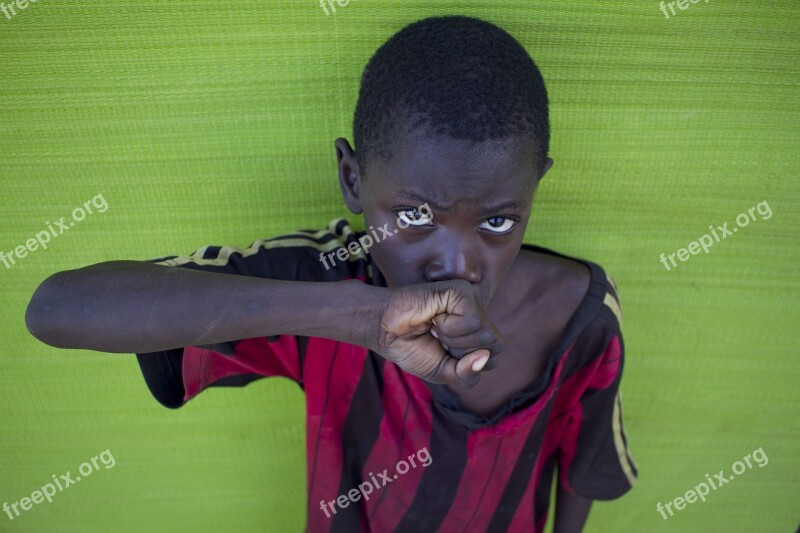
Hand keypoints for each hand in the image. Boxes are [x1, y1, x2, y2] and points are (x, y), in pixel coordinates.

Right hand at [371, 279, 501, 387]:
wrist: (382, 329)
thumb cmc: (409, 346)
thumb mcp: (443, 372)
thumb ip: (467, 374)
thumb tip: (484, 357)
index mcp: (476, 333)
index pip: (494, 358)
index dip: (467, 365)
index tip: (443, 352)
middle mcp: (478, 315)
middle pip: (495, 347)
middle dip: (463, 353)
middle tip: (438, 339)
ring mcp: (471, 301)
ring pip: (486, 334)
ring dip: (454, 340)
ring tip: (434, 327)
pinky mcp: (462, 291)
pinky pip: (473, 321)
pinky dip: (450, 327)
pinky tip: (434, 317)